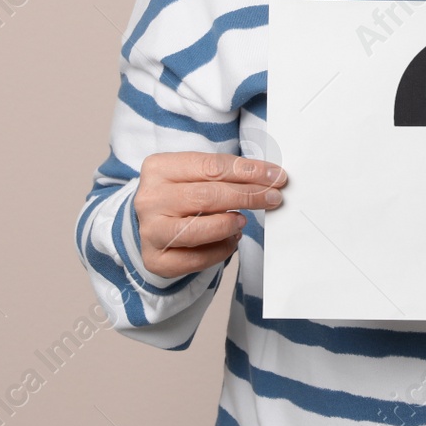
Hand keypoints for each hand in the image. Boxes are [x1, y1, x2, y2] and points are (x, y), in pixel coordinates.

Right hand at [134, 152, 286, 278]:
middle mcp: (150, 199)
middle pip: (207, 196)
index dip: (248, 171)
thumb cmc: (181, 194)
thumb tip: (269, 176)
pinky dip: (220, 250)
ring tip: (244, 221)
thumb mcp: (195, 174)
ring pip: (198, 230)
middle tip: (273, 198)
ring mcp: (150, 231)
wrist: (152, 222)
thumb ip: (225, 173)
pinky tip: (231, 240)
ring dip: (229, 225)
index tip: (275, 175)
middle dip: (248, 196)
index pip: (211, 166)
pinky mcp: (156, 259)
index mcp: (159, 168)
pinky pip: (196, 259)